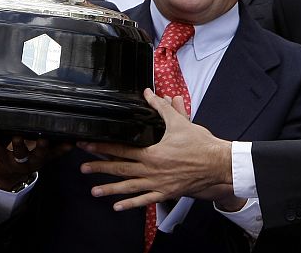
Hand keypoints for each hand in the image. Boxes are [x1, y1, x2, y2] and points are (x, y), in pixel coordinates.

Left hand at [0, 134, 71, 190]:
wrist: (8, 174)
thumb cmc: (29, 157)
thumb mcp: (44, 155)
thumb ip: (56, 146)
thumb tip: (72, 137)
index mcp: (43, 158)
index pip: (56, 153)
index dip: (63, 148)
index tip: (69, 142)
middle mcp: (32, 161)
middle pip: (39, 154)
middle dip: (42, 147)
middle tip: (44, 138)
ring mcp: (17, 161)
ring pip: (20, 152)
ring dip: (19, 144)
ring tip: (18, 136)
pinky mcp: (3, 159)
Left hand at [78, 89, 233, 210]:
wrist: (217, 164)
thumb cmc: (200, 144)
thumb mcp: (179, 123)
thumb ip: (162, 108)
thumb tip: (150, 94)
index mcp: (153, 153)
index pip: (121, 149)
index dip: (102, 148)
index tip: (87, 146)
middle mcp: (152, 171)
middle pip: (120, 169)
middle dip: (99, 168)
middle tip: (82, 167)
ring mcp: (158, 184)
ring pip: (129, 187)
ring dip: (110, 189)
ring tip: (94, 191)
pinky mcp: (165, 193)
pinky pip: (144, 200)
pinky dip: (130, 204)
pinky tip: (118, 206)